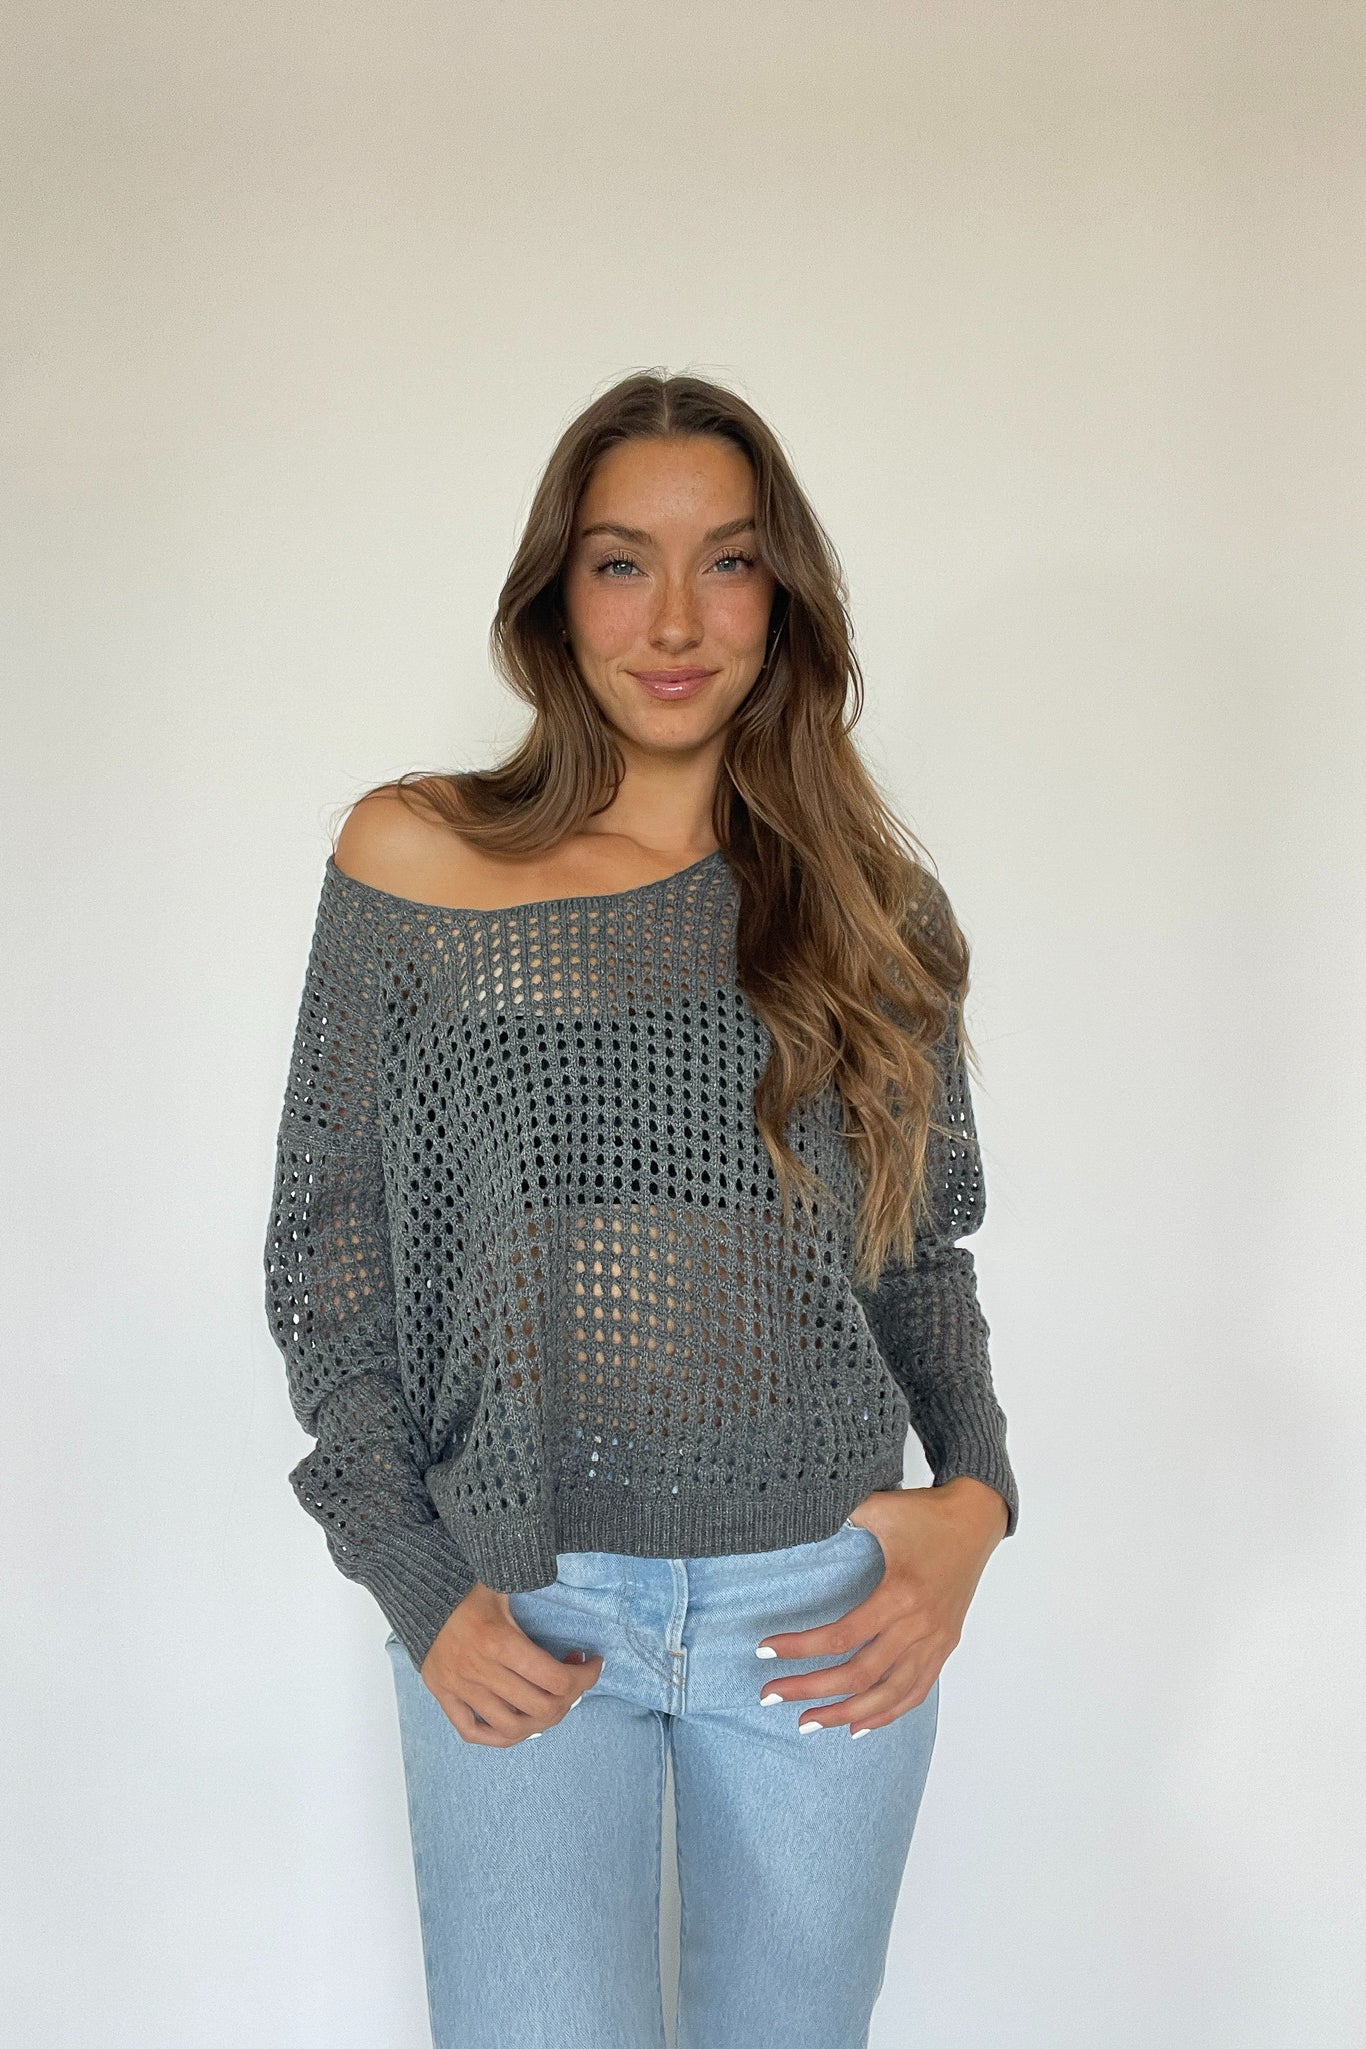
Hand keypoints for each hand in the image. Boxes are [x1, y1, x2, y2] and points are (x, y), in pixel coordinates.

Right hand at [419, 1584, 603, 1745]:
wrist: (417, 1590)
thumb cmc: (467, 1586)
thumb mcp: (503, 1583)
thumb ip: (533, 1586)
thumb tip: (565, 1588)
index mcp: (499, 1641)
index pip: (556, 1680)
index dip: (585, 1677)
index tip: (594, 1663)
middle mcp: (481, 1670)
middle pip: (540, 1708)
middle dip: (569, 1699)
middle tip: (575, 1681)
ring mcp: (461, 1687)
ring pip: (511, 1727)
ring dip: (541, 1721)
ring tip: (551, 1702)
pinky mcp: (444, 1695)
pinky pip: (473, 1732)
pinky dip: (499, 1736)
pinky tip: (518, 1723)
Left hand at [754, 1478, 1008, 1734]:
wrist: (977, 1519)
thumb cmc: (926, 1513)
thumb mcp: (881, 1507)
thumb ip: (841, 1513)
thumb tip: (799, 1516)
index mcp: (900, 1595)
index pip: (843, 1636)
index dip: (801, 1647)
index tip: (765, 1650)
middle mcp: (919, 1626)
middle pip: (860, 1674)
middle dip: (811, 1689)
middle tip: (769, 1696)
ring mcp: (935, 1642)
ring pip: (888, 1694)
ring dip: (845, 1713)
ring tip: (808, 1722)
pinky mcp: (944, 1646)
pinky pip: (916, 1691)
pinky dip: (886, 1713)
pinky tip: (858, 1725)